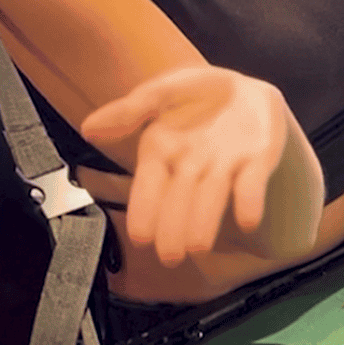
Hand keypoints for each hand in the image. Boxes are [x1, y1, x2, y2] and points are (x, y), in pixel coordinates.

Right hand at [81, 66, 294, 267]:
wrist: (243, 88)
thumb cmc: (195, 95)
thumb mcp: (160, 92)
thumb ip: (129, 110)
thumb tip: (86, 128)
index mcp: (162, 150)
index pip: (149, 184)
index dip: (144, 208)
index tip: (139, 236)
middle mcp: (191, 165)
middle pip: (179, 198)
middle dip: (174, 226)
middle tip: (169, 256)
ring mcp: (225, 166)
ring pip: (212, 196)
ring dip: (205, 220)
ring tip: (198, 247)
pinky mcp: (257, 162)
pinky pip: (251, 182)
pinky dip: (248, 200)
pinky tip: (246, 219)